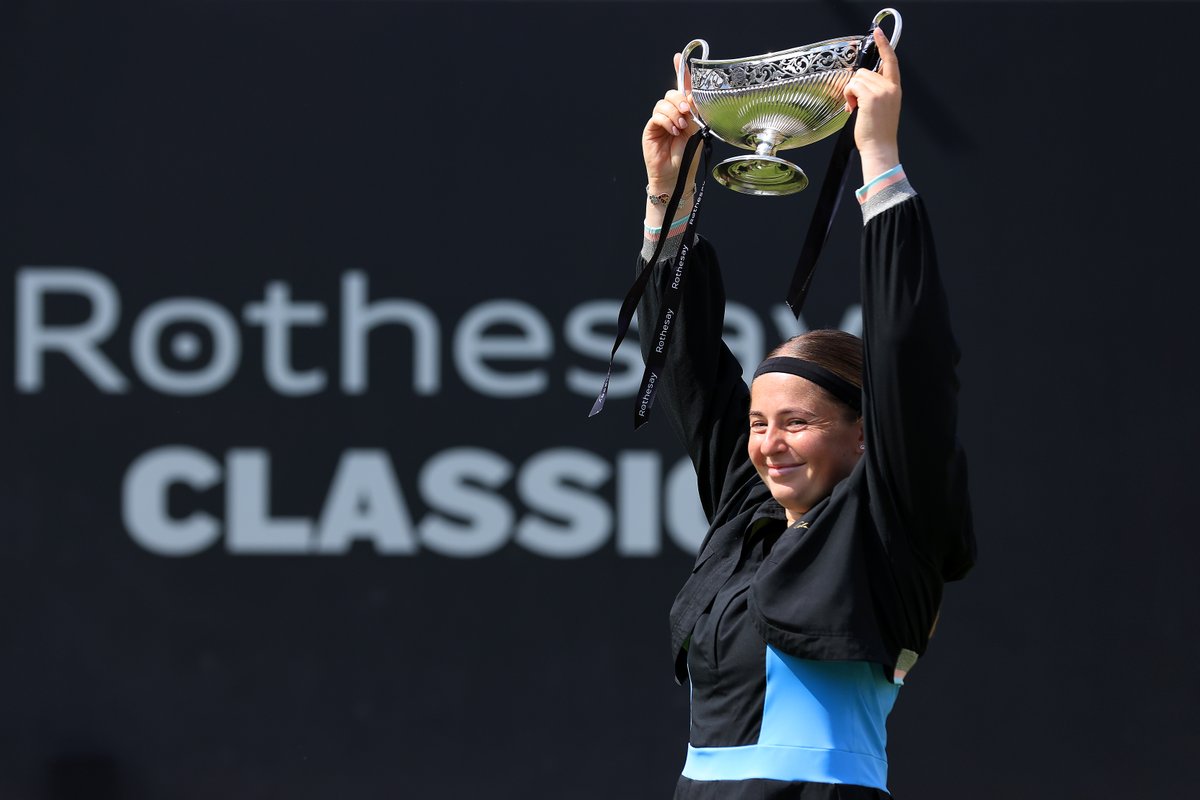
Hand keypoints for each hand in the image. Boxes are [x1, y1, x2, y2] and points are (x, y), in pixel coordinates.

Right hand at [642, 53, 700, 195]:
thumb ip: (695, 113)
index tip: (679, 57)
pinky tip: (673, 130)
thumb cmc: (688, 156)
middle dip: (680, 98)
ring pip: (663, 103)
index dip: (680, 72)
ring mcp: (660, 121)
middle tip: (686, 112)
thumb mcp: (697, 131)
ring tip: (681, 127)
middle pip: (671, 93)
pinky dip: (666, 120)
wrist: (677, 176)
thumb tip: (692, 96)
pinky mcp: (651, 129)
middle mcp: (671, 114)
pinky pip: (657, 115)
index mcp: (684, 112)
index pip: (682, 88)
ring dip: (674, 112)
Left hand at [843, 26, 901, 179]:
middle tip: (856, 105)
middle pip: (865, 71)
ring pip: (857, 78)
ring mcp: (881, 91)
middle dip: (856, 86)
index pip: (891, 61)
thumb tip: (860, 84)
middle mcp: (890, 87)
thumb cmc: (877, 132)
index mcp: (895, 89)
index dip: (884, 45)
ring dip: (851, 92)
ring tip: (855, 108)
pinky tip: (852, 109)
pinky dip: (848, 96)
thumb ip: (876, 92)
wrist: (880, 147)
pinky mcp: (870, 97)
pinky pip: (852, 86)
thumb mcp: (882, 107)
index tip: (878, 32)